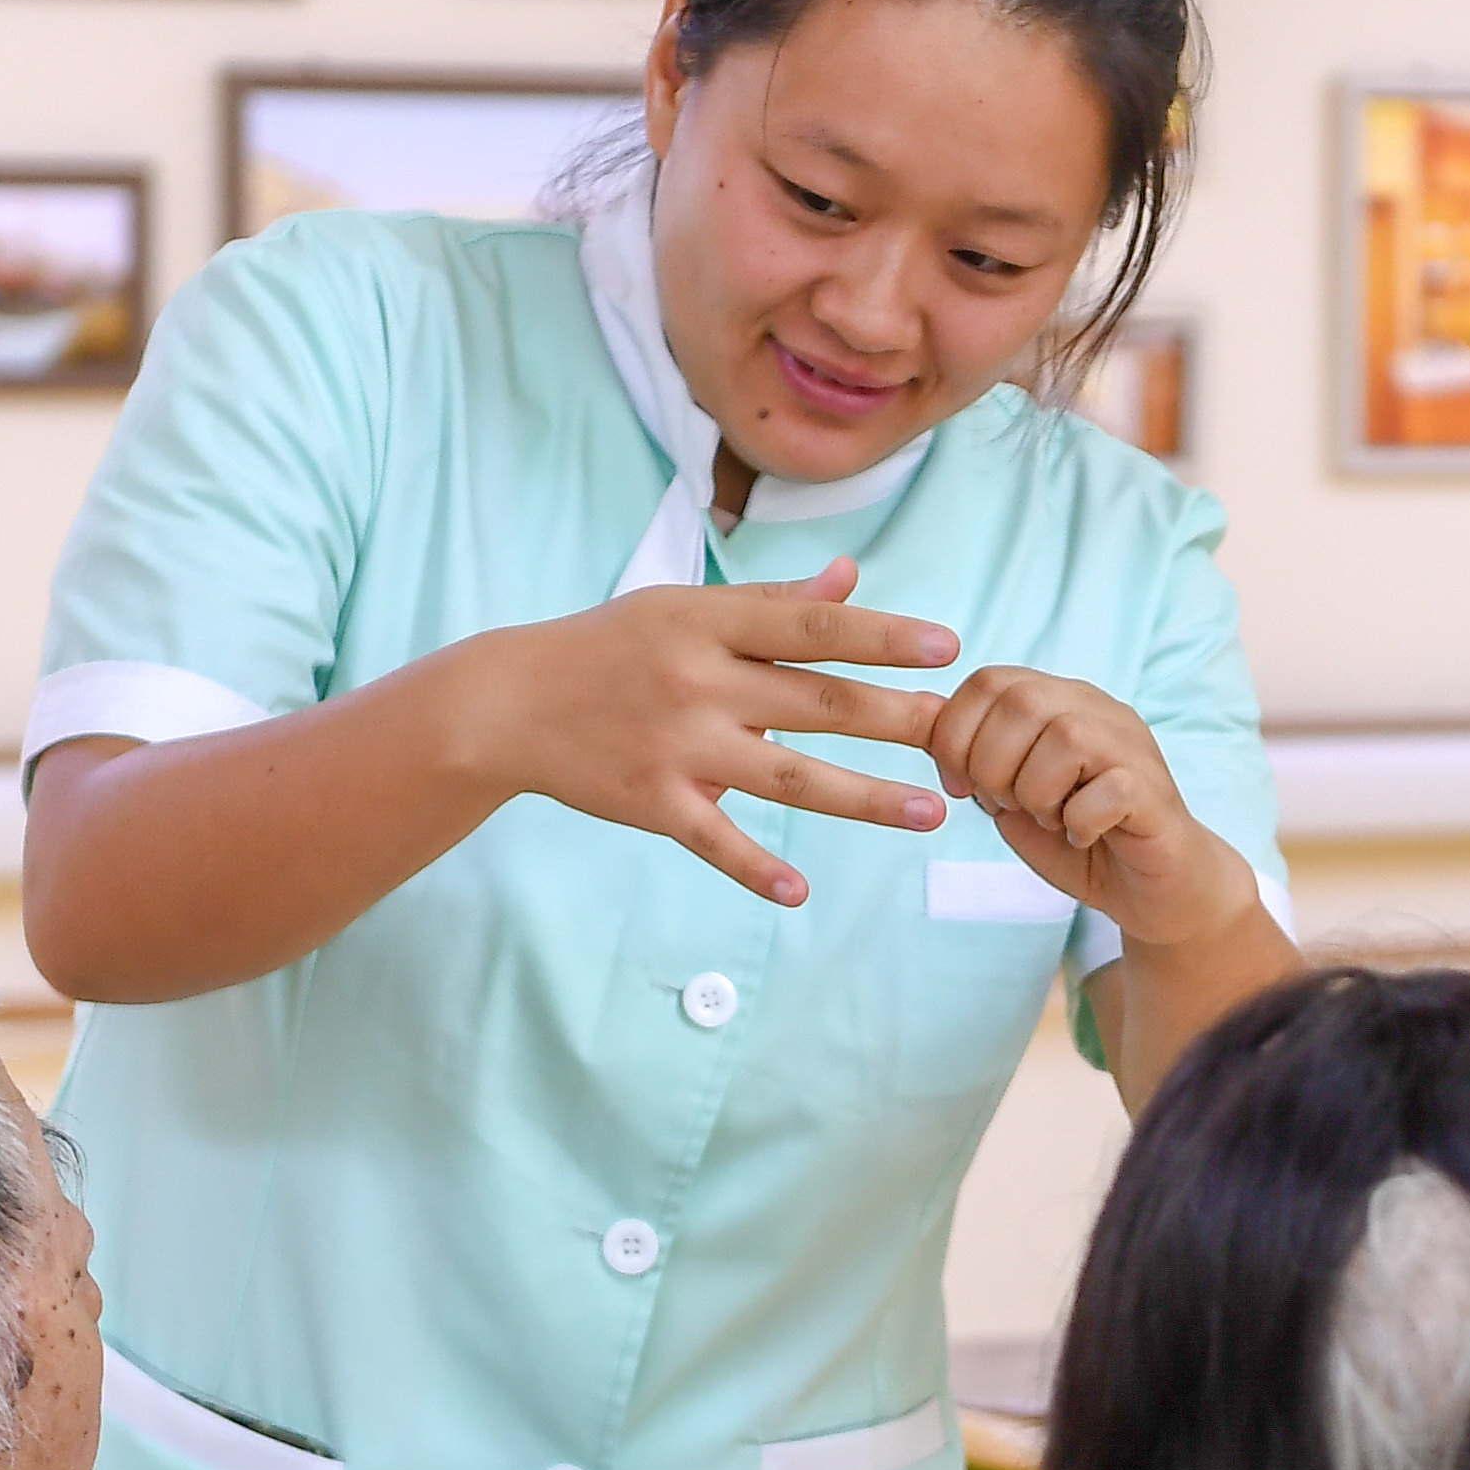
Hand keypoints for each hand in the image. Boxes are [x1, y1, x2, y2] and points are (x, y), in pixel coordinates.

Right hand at [416, 560, 960, 907]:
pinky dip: (754, 868)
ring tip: (930, 813)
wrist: (508, 702)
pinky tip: (799, 892)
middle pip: (818, 703)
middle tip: (961, 734)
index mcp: (710, 622)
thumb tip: (852, 577)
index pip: (812, 627)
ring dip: (864, 799)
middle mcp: (700, 681)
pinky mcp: (652, 801)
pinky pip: (715, 840)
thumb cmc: (611, 647)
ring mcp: (677, 746)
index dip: (882, 636)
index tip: (947, 648)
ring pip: (789, 777)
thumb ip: (771, 602)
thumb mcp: (684, 608)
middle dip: (897, 720)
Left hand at [928, 667, 1258, 948]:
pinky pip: (1107, 789)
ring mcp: (1131, 747)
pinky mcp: (1154, 793)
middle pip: (1022, 701)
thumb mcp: (1009, 798)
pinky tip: (1084, 836)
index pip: (988, 680)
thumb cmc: (1077, 839)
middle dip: (991, 764)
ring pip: (1066, 738)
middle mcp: (1097, 710)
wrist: (1150, 890)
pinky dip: (1079, 822)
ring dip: (1036, 792)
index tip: (960, 785)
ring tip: (1050, 819)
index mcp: (1058, 702)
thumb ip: (975, 763)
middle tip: (1007, 805)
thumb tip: (929, 730)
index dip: (955, 733)